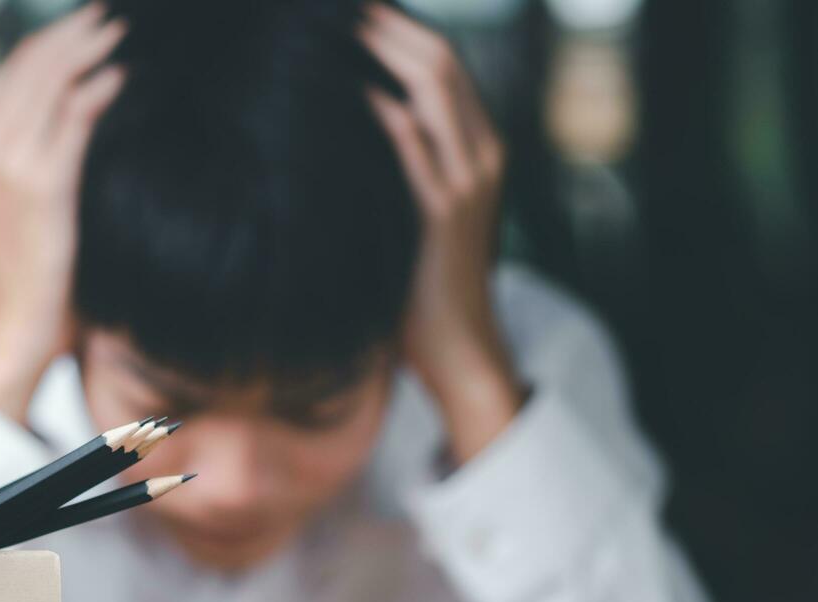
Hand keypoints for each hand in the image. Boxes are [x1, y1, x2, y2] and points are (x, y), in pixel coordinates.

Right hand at [0, 3, 126, 423]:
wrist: (18, 319)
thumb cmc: (32, 265)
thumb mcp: (28, 197)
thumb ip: (42, 151)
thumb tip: (82, 105)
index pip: (18, 67)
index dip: (57, 38)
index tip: (92, 22)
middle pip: (34, 62)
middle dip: (77, 31)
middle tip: (116, 14)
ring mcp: (8, 160)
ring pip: (53, 79)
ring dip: (92, 48)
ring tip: (124, 32)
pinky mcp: (40, 181)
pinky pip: (73, 116)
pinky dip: (100, 90)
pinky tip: (124, 78)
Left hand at [360, 4, 520, 463]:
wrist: (458, 350)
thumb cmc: (423, 283)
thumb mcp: (417, 211)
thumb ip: (399, 166)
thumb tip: (346, 124)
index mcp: (479, 145)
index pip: (442, 61)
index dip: (397, 27)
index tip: (349, 12)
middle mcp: (483, 151)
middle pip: (439, 56)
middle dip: (387, 23)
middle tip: (336, 7)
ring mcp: (468, 179)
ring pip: (433, 84)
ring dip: (382, 47)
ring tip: (334, 25)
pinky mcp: (444, 211)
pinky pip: (413, 141)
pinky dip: (380, 106)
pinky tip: (342, 86)